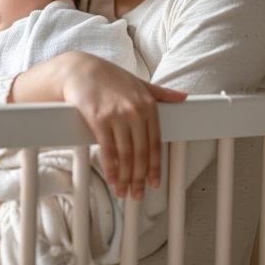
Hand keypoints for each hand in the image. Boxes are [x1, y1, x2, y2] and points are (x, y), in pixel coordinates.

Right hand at [58, 52, 186, 199]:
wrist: (81, 69)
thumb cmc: (110, 77)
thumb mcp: (139, 83)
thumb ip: (161, 93)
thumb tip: (183, 97)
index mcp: (149, 105)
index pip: (155, 144)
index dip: (154, 167)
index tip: (153, 183)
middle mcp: (135, 112)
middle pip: (140, 154)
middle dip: (139, 178)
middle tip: (137, 194)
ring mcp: (117, 116)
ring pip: (125, 155)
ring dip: (125, 178)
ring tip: (123, 191)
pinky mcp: (99, 120)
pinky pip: (108, 150)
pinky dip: (111, 168)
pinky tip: (112, 177)